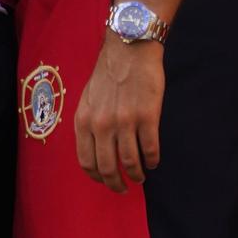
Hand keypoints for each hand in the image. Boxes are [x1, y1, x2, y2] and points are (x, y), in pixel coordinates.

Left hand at [74, 39, 163, 192]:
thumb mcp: (88, 99)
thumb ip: (89, 125)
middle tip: (124, 188)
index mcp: (84, 121)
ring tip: (141, 176)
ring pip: (130, 162)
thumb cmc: (109, 73)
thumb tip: (95, 151)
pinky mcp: (147, 116)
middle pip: (108, 168)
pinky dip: (152, 160)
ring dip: (137, 175)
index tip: (106, 182)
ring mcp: (125, 121)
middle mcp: (102, 125)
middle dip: (117, 184)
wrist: (129, 48)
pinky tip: (153, 161)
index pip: (86, 162)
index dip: (97, 177)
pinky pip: (150, 148)